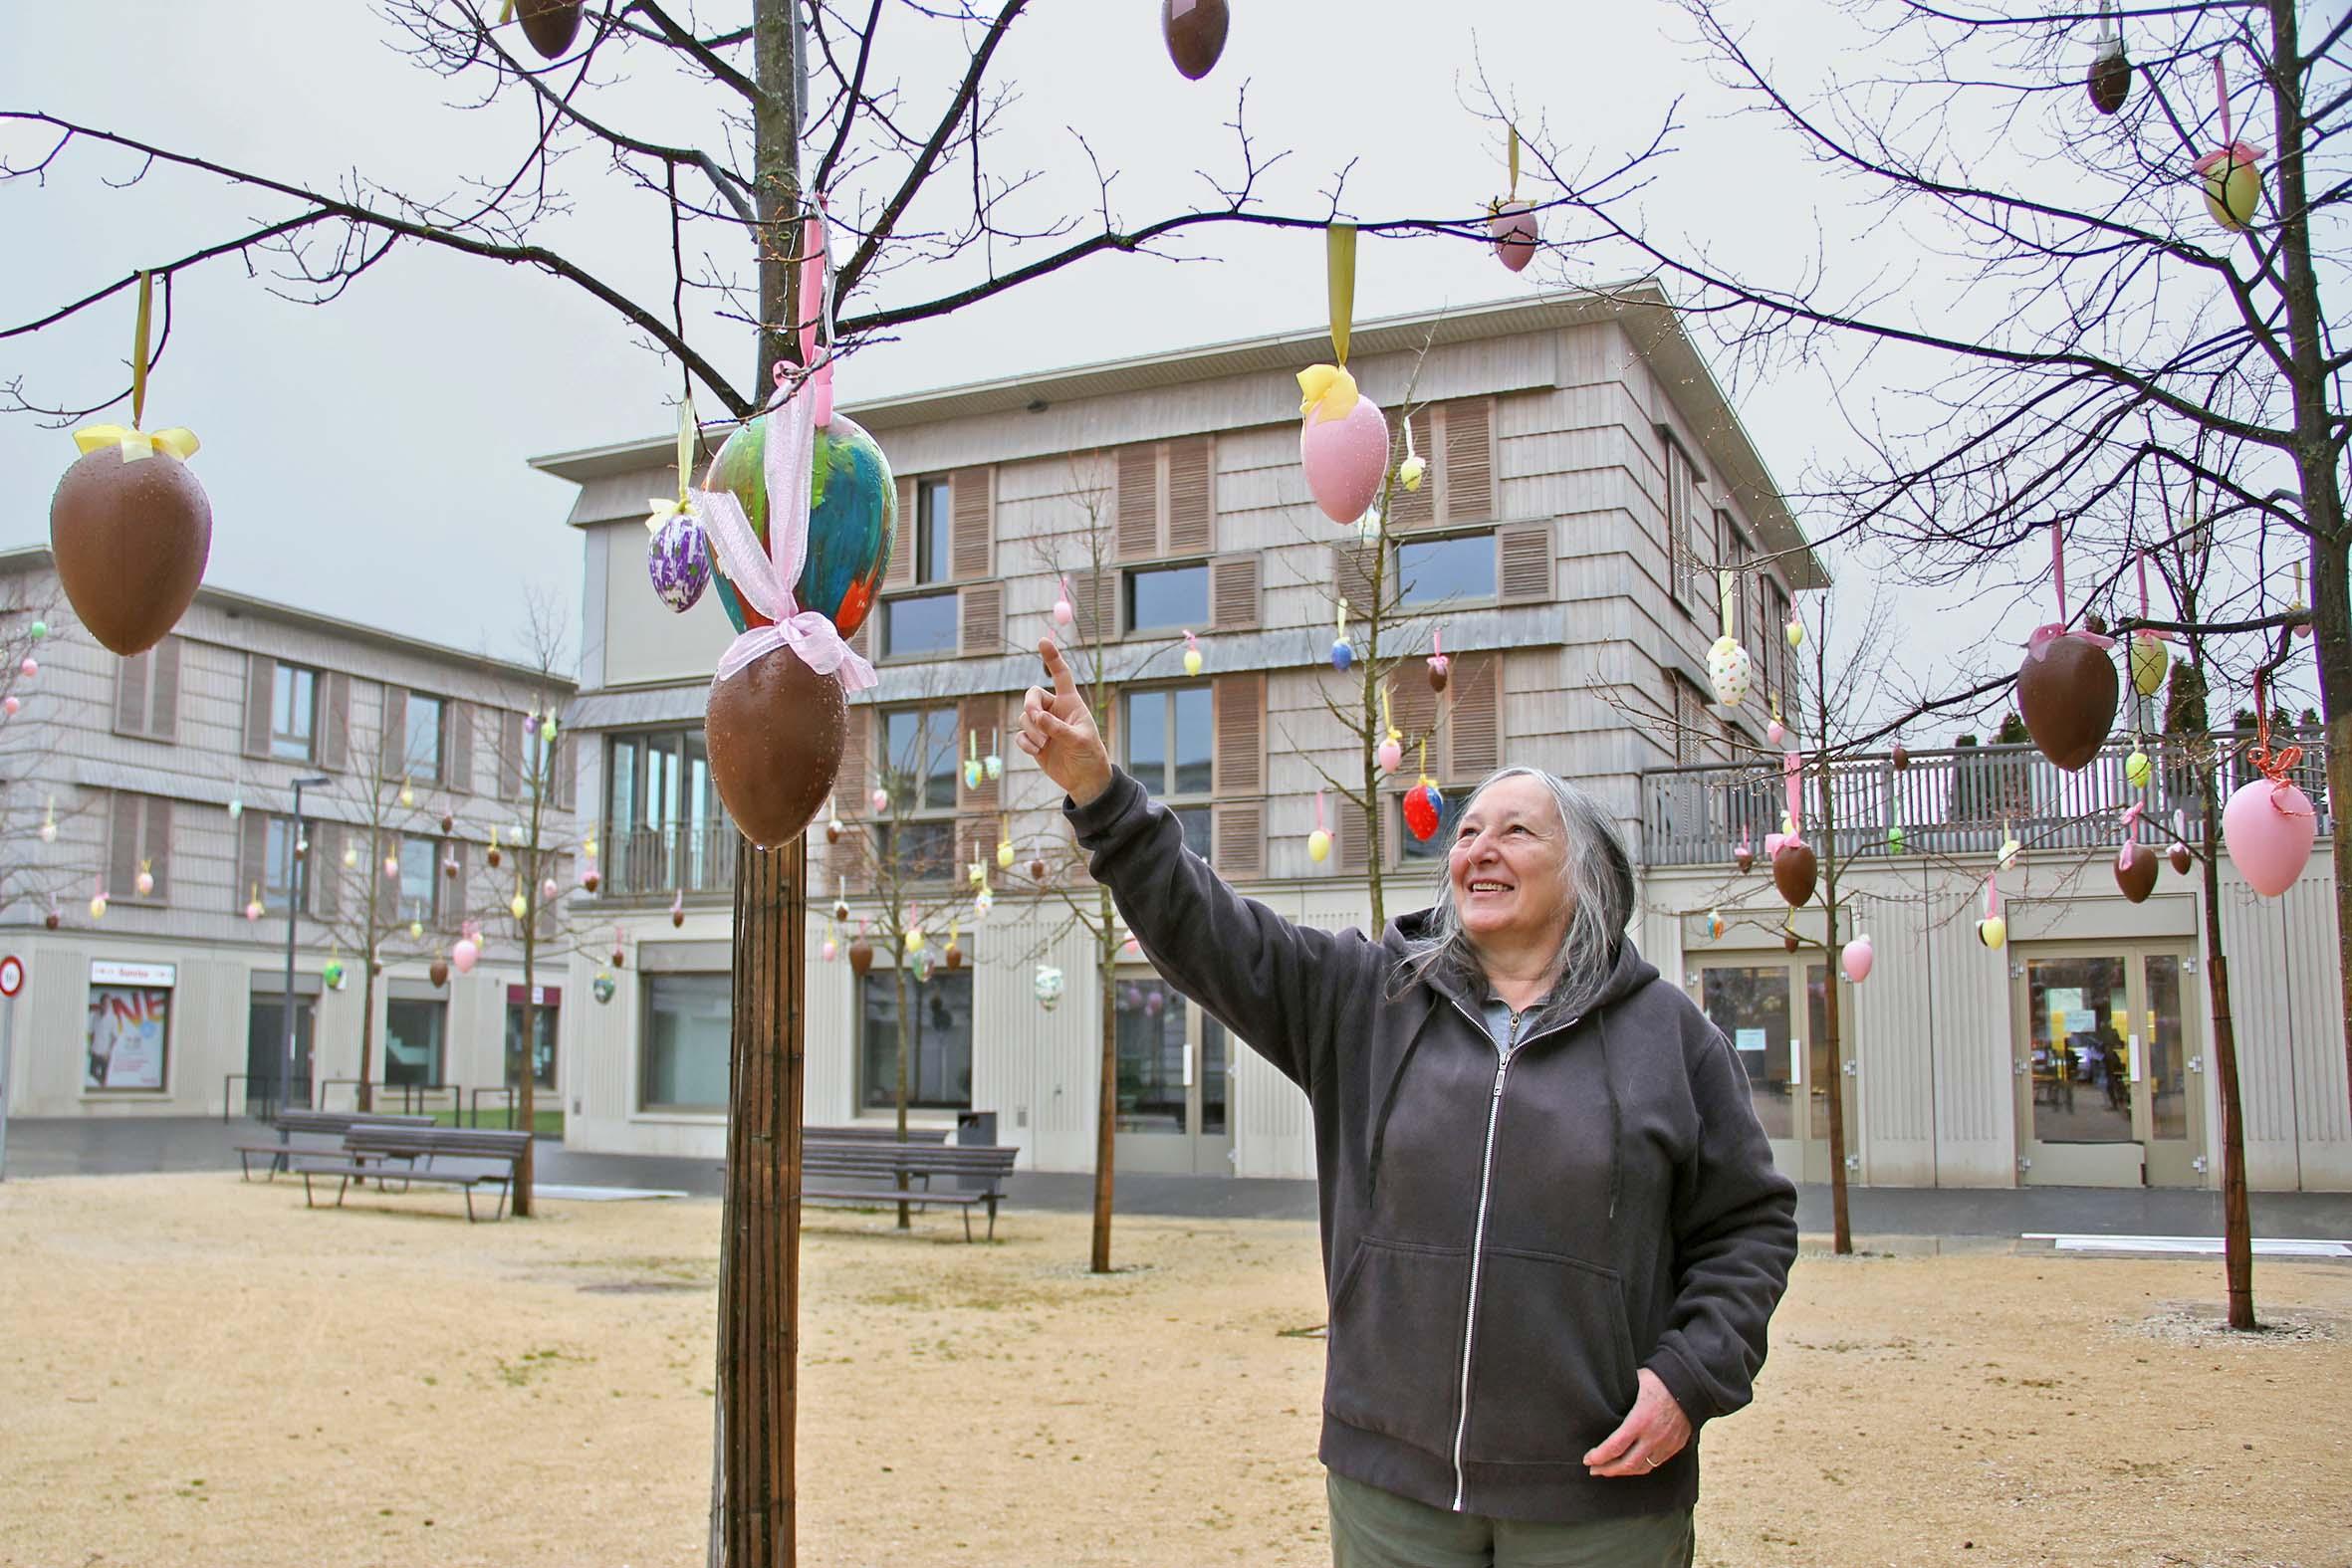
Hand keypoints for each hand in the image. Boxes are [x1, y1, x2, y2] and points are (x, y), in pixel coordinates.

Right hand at [1016, 637, 1113, 806]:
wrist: (1084, 780)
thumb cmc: (1089, 756)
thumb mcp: (1079, 740)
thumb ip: (1058, 728)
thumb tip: (1037, 718)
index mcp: (1071, 703)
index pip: (1060, 675)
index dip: (1052, 658)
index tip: (1043, 640)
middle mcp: (1055, 710)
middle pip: (1032, 695)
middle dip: (1030, 705)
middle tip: (1037, 720)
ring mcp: (1043, 725)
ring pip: (1024, 716)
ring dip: (1032, 731)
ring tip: (1045, 745)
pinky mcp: (1034, 740)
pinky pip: (1020, 734)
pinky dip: (1026, 743)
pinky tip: (1038, 752)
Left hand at [1583, 1369, 1690, 1477]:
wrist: (1691, 1384)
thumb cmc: (1659, 1380)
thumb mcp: (1635, 1383)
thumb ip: (1620, 1397)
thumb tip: (1600, 1398)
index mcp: (1640, 1420)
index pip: (1614, 1446)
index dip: (1599, 1456)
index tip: (1587, 1459)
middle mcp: (1653, 1436)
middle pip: (1627, 1463)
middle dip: (1607, 1470)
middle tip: (1594, 1470)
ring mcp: (1666, 1443)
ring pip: (1642, 1467)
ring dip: (1623, 1472)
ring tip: (1610, 1471)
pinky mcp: (1675, 1446)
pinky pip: (1656, 1463)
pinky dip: (1641, 1467)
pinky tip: (1632, 1465)